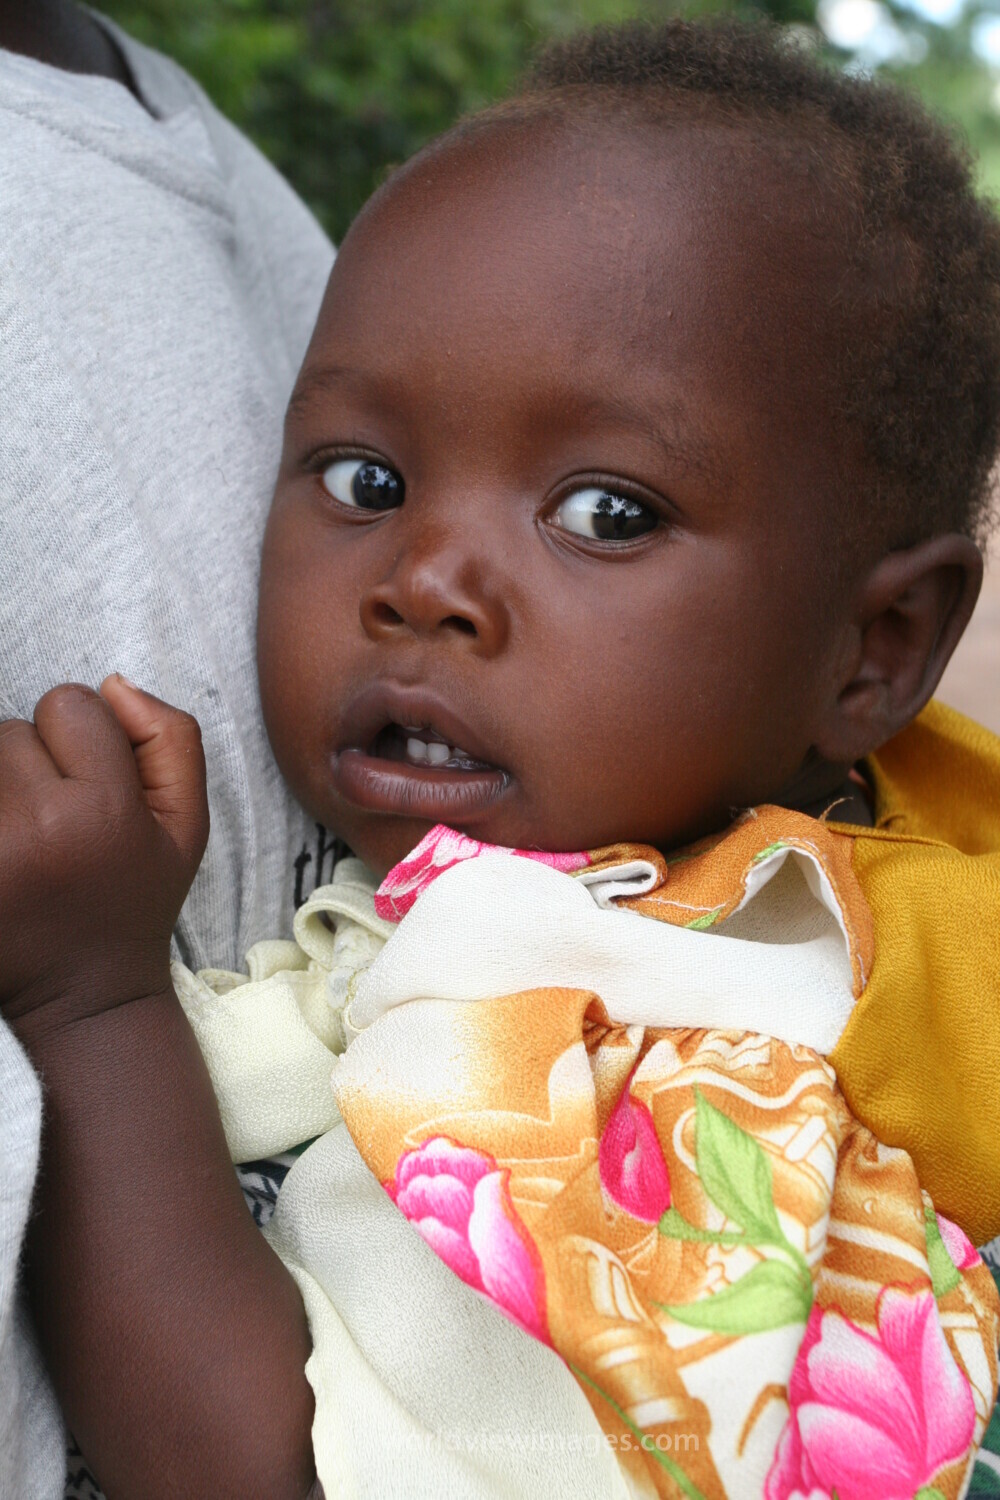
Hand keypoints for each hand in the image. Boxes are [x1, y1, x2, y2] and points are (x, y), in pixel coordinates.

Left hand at [0, 677, 208, 1043]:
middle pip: (10, 732)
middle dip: (31, 767)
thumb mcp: (188, 823)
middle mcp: (36, 829)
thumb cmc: (134, 899)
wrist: (82, 998)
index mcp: (103, 810)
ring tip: (25, 842)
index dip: (84, 742)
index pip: (69, 702)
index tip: (94, 794)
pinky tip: (9, 857)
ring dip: (0, 791)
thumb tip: (113, 683)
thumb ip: (171, 738)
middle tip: (55, 827)